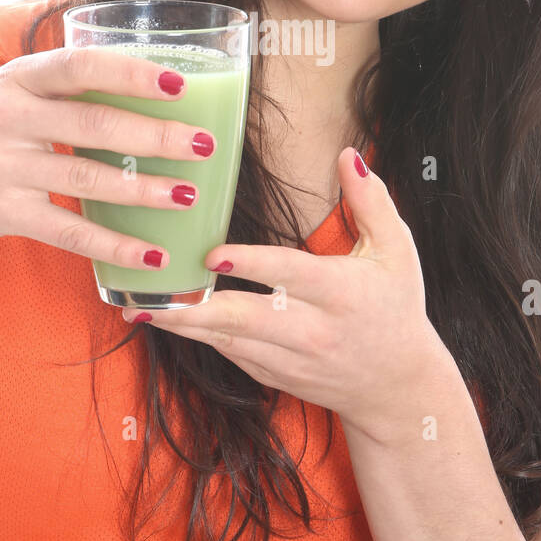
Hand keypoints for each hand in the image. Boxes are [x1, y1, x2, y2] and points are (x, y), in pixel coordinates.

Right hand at [0, 45, 216, 269]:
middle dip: (156, 136)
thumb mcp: (5, 90)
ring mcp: (1, 167)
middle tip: (205, 144)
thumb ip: (61, 85)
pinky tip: (152, 253)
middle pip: (94, 124)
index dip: (131, 74)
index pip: (80, 66)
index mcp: (17, 79)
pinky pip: (68, 231)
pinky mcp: (0, 213)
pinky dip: (115, 245)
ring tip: (188, 194)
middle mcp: (7, 118)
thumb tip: (147, 78)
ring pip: (87, 178)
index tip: (179, 84)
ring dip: (145, 190)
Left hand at [143, 146, 449, 443]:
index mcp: (342, 293)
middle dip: (195, 310)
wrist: (398, 386)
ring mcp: (294, 360)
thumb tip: (347, 153)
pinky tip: (171, 323)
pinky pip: (234, 358)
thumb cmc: (397, 306)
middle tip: (151, 297)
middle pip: (247, 320)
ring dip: (186, 327)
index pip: (290, 275)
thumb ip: (371, 200)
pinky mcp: (279, 378)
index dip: (251, 265)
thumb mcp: (396, 250)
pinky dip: (203, 340)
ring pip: (231, 344)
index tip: (211, 254)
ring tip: (143, 310)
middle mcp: (315, 330)